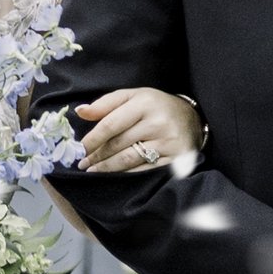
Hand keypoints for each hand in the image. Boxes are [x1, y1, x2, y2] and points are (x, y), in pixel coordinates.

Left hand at [76, 87, 205, 174]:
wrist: (193, 119)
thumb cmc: (156, 107)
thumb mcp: (134, 97)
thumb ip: (106, 103)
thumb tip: (80, 111)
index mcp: (145, 102)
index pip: (111, 123)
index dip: (93, 139)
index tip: (80, 149)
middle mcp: (158, 121)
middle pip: (118, 143)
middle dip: (97, 156)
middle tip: (84, 163)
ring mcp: (168, 141)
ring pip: (129, 159)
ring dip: (107, 168)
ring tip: (94, 171)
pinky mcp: (176, 158)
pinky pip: (144, 170)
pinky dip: (126, 175)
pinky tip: (115, 176)